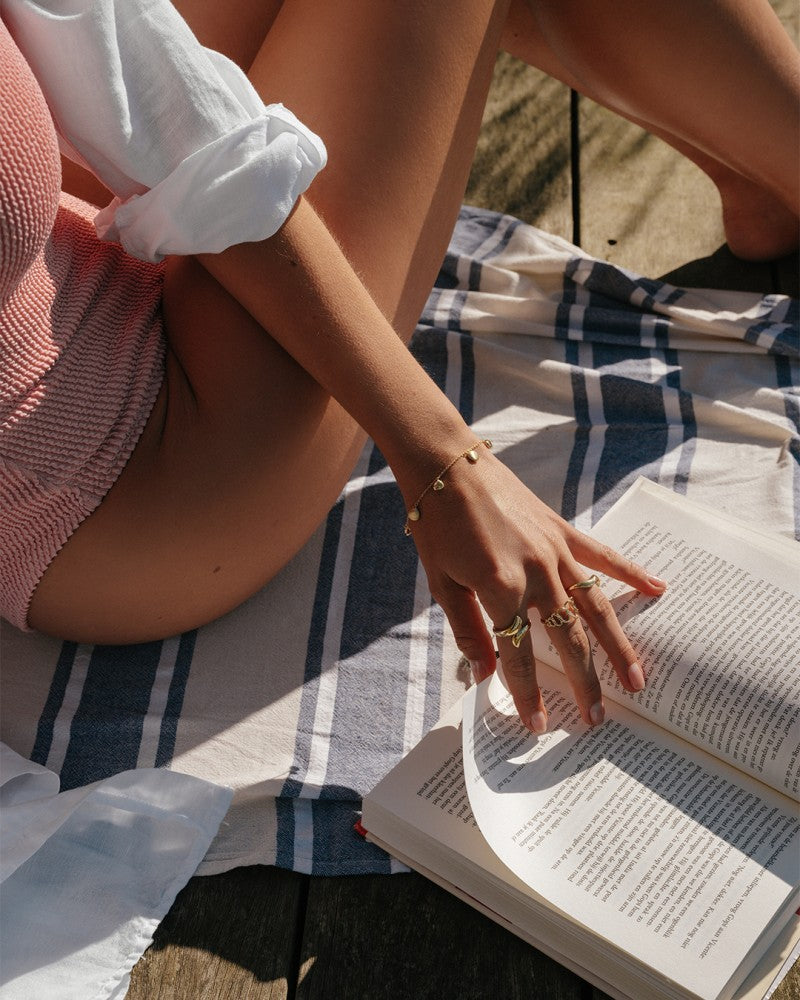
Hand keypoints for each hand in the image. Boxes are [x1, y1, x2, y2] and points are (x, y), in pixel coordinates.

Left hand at [406, 449, 665, 732]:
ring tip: (637, 681)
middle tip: (597, 718)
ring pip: (595, 607)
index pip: (518, 654)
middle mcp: (536, 573)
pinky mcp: (562, 530)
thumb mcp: (442, 582)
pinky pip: (603, 557)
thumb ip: (467, 630)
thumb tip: (483, 674)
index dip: (528, 692)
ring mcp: (555, 550)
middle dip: (584, 682)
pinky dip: (632, 573)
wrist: (446, 466)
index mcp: (501, 588)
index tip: (538, 725)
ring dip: (617, 646)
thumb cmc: (436, 525)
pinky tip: (658, 590)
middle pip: (569, 638)